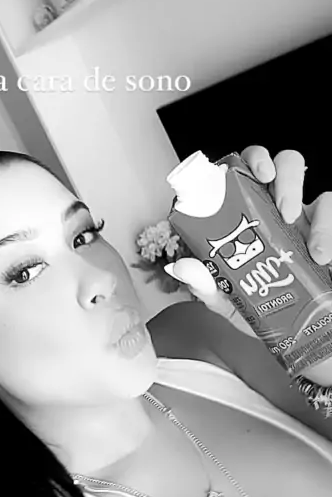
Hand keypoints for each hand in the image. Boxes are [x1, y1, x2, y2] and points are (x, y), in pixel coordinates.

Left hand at [164, 147, 331, 336]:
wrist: (302, 335)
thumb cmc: (263, 310)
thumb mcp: (228, 302)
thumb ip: (206, 286)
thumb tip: (180, 268)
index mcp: (247, 218)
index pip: (241, 175)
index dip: (244, 161)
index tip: (242, 172)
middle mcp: (275, 209)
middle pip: (275, 164)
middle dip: (273, 166)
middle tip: (272, 195)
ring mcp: (306, 217)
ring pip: (307, 179)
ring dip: (295, 189)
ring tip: (293, 225)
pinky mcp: (328, 231)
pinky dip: (328, 228)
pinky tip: (321, 256)